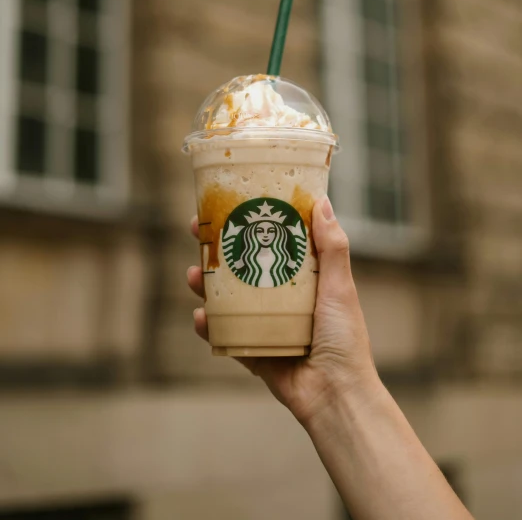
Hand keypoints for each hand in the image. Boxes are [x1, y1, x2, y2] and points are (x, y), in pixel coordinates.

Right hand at [187, 196, 380, 425]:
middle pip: (242, 265)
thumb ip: (332, 248)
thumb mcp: (340, 287)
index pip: (272, 240)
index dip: (251, 222)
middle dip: (217, 248)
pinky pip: (224, 334)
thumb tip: (323, 203)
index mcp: (303, 278)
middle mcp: (281, 297)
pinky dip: (209, 326)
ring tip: (193, 275)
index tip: (232, 203)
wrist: (336, 395)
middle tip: (197, 231)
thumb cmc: (345, 339)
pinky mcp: (252, 349)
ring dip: (206, 284)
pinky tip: (200, 317)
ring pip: (227, 297)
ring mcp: (263, 323)